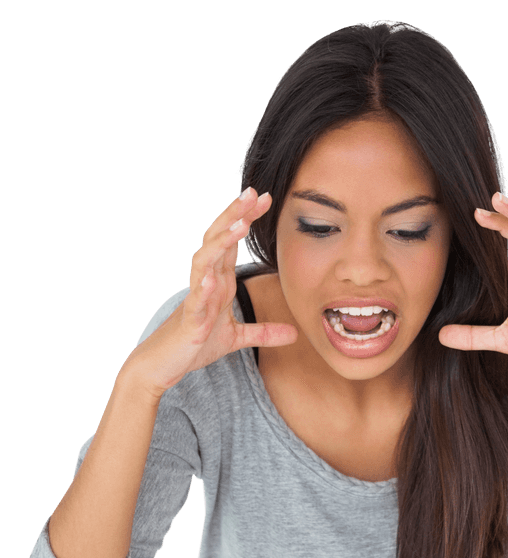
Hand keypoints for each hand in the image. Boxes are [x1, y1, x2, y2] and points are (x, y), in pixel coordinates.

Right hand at [122, 188, 298, 397]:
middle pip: (218, 240)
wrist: (163, 364)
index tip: (266, 198)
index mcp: (218, 281)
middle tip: (252, 193)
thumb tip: (294, 333)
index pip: (233, 242)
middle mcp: (206, 282)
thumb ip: (264, 332)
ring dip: (221, 243)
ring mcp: (195, 298)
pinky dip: (202, 288)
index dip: (247, 218)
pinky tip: (211, 278)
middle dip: (234, 215)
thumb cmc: (195, 344)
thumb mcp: (236, 338)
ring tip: (239, 225)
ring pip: (205, 261)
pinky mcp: (188, 320)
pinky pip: (195, 301)